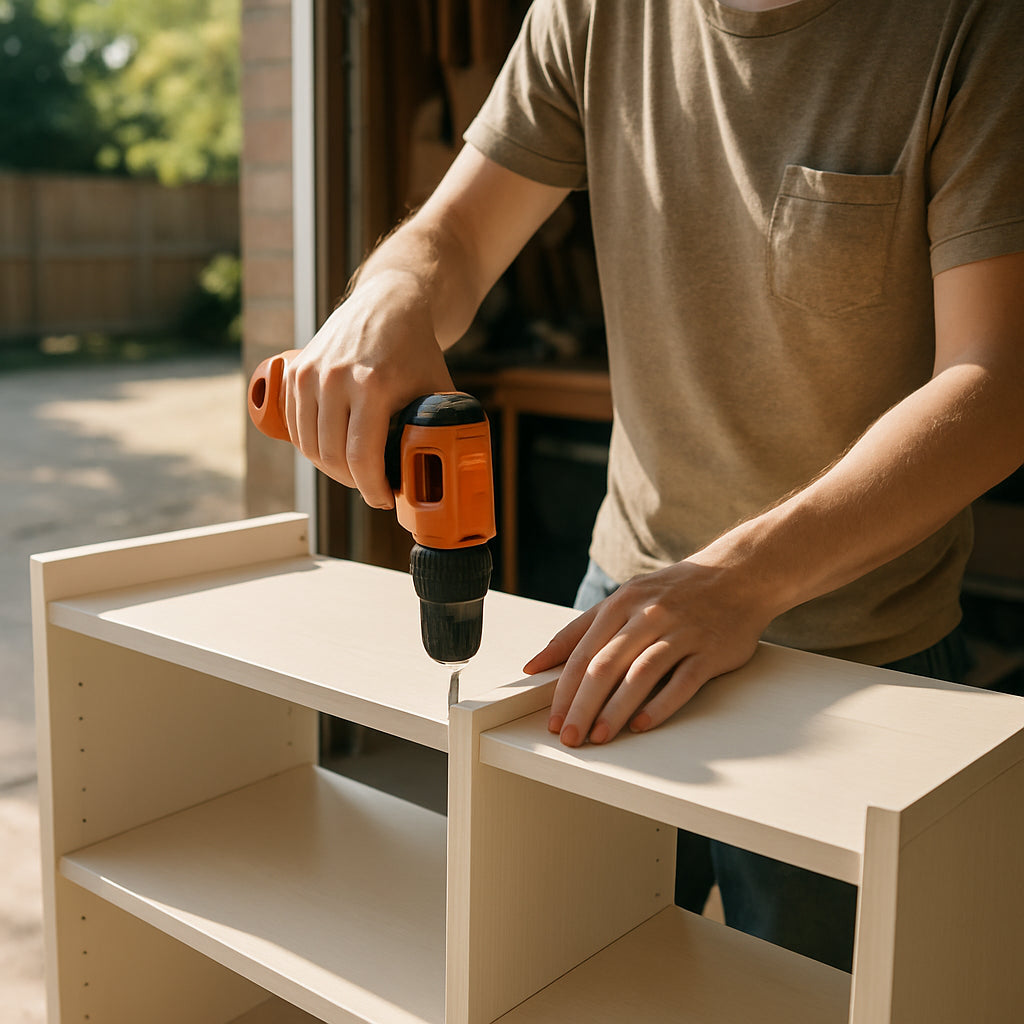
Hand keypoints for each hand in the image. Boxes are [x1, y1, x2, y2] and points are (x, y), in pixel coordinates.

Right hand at [282, 271, 454, 508]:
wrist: (388, 303)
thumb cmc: (416, 349)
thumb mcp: (436, 389)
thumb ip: (441, 428)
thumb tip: (446, 473)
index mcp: (373, 385)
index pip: (361, 457)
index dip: (371, 488)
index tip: (383, 499)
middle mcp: (336, 379)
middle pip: (332, 456)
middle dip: (352, 482)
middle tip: (371, 487)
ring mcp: (311, 373)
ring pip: (310, 445)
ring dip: (330, 469)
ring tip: (353, 473)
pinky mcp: (297, 371)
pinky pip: (297, 426)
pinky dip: (311, 447)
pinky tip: (332, 454)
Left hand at [524, 558, 773, 746]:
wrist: (739, 575)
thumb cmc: (673, 593)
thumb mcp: (624, 599)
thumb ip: (580, 631)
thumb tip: (535, 664)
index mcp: (621, 603)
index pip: (582, 652)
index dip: (563, 690)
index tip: (552, 721)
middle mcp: (648, 615)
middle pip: (605, 665)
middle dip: (582, 705)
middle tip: (569, 737)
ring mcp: (680, 631)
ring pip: (641, 674)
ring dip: (616, 709)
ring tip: (600, 737)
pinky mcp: (710, 650)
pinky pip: (682, 681)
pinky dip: (660, 704)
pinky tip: (642, 725)